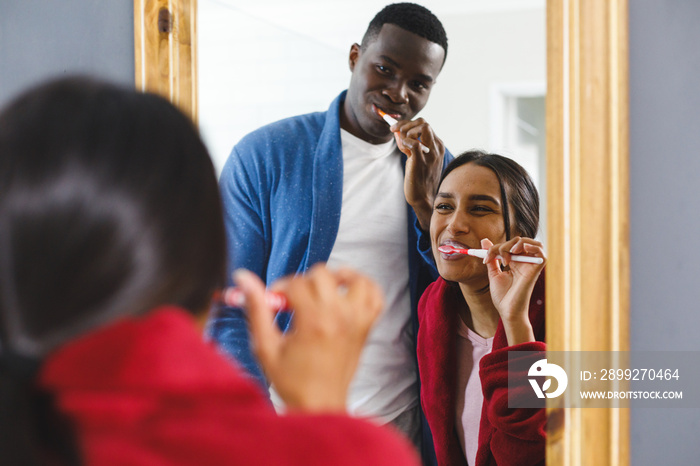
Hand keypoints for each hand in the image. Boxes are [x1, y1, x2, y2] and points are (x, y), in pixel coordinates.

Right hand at [234, 264, 383, 412]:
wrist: (319, 405)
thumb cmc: (292, 381)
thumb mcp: (266, 346)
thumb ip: (256, 309)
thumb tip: (244, 279)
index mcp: (313, 321)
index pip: (296, 283)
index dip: (281, 287)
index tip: (275, 300)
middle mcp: (339, 317)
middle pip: (324, 275)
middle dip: (305, 281)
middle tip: (296, 299)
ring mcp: (357, 321)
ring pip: (355, 279)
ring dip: (339, 278)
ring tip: (324, 289)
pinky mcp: (366, 328)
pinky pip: (376, 296)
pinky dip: (365, 289)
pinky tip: (348, 294)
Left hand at [391, 118, 444, 229]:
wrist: (424, 198)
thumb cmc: (419, 179)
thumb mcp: (415, 158)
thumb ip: (407, 144)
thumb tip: (396, 131)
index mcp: (437, 145)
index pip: (424, 124)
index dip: (407, 123)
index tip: (395, 128)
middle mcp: (436, 147)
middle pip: (423, 122)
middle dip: (405, 123)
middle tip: (394, 130)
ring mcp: (430, 154)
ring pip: (422, 127)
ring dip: (406, 131)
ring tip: (401, 144)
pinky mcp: (420, 161)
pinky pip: (414, 143)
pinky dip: (405, 142)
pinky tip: (403, 150)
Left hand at [481, 237, 545, 344]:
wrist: (507, 311)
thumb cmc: (503, 296)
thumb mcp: (493, 273)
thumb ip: (491, 256)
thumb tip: (484, 241)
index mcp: (516, 262)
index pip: (509, 245)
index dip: (495, 248)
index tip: (485, 259)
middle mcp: (525, 262)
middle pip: (519, 241)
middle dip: (504, 245)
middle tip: (496, 258)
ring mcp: (531, 265)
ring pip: (532, 243)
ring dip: (518, 243)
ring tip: (509, 252)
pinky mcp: (536, 270)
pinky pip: (542, 253)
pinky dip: (532, 247)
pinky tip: (520, 249)